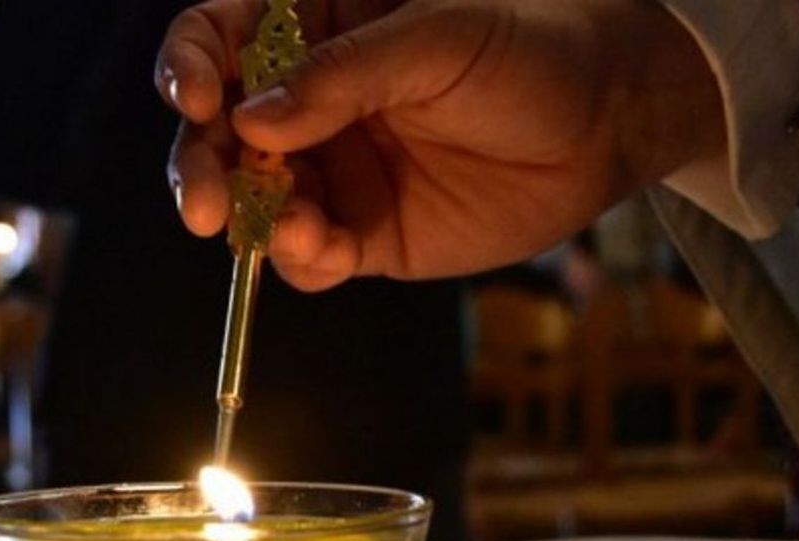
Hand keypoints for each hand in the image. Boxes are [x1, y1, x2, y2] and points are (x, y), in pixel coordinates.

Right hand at [157, 0, 723, 290]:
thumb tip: (249, 120)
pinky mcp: (362, 234)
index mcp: (314, 24)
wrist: (607, 123)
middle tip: (206, 205)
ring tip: (295, 226)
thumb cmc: (529, 50)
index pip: (218, 36)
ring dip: (251, 222)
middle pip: (215, 132)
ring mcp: (331, 169)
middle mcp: (306, 101)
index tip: (197, 98)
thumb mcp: (439, 39)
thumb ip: (344, 75)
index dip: (190, 66)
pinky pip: (306, 256)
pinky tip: (324, 249)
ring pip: (251, 202)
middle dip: (199, 168)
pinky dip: (301, 258)